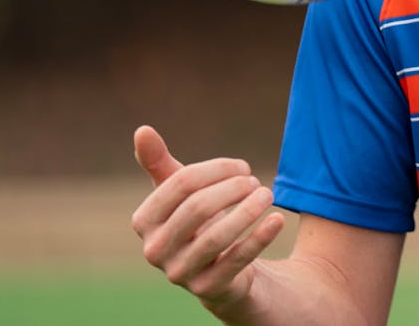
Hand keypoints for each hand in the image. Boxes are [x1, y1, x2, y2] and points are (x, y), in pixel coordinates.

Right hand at [130, 125, 287, 312]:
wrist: (218, 269)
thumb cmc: (196, 221)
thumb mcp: (178, 192)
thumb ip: (159, 163)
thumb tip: (141, 130)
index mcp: (144, 221)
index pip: (181, 184)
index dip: (217, 169)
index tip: (242, 167)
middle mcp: (155, 250)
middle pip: (198, 208)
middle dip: (232, 188)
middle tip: (255, 182)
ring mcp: (180, 273)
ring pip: (216, 237)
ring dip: (248, 210)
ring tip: (267, 194)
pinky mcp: (208, 289)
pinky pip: (237, 260)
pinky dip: (260, 237)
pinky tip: (277, 219)